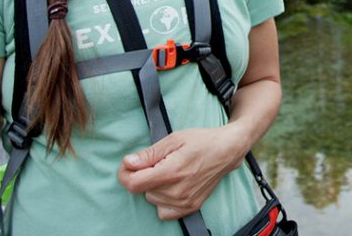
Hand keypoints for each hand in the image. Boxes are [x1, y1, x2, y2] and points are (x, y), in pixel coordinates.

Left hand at [117, 125, 248, 219]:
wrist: (226, 151)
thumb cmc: (201, 141)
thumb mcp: (174, 139)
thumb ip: (149, 153)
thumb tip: (128, 163)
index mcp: (171, 172)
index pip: (134, 184)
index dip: (125, 174)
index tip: (128, 165)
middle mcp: (177, 191)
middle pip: (143, 190)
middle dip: (145, 175)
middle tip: (160, 161)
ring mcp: (184, 202)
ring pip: (153, 199)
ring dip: (155, 186)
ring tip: (171, 171)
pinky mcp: (190, 207)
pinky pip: (163, 211)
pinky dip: (163, 200)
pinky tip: (172, 185)